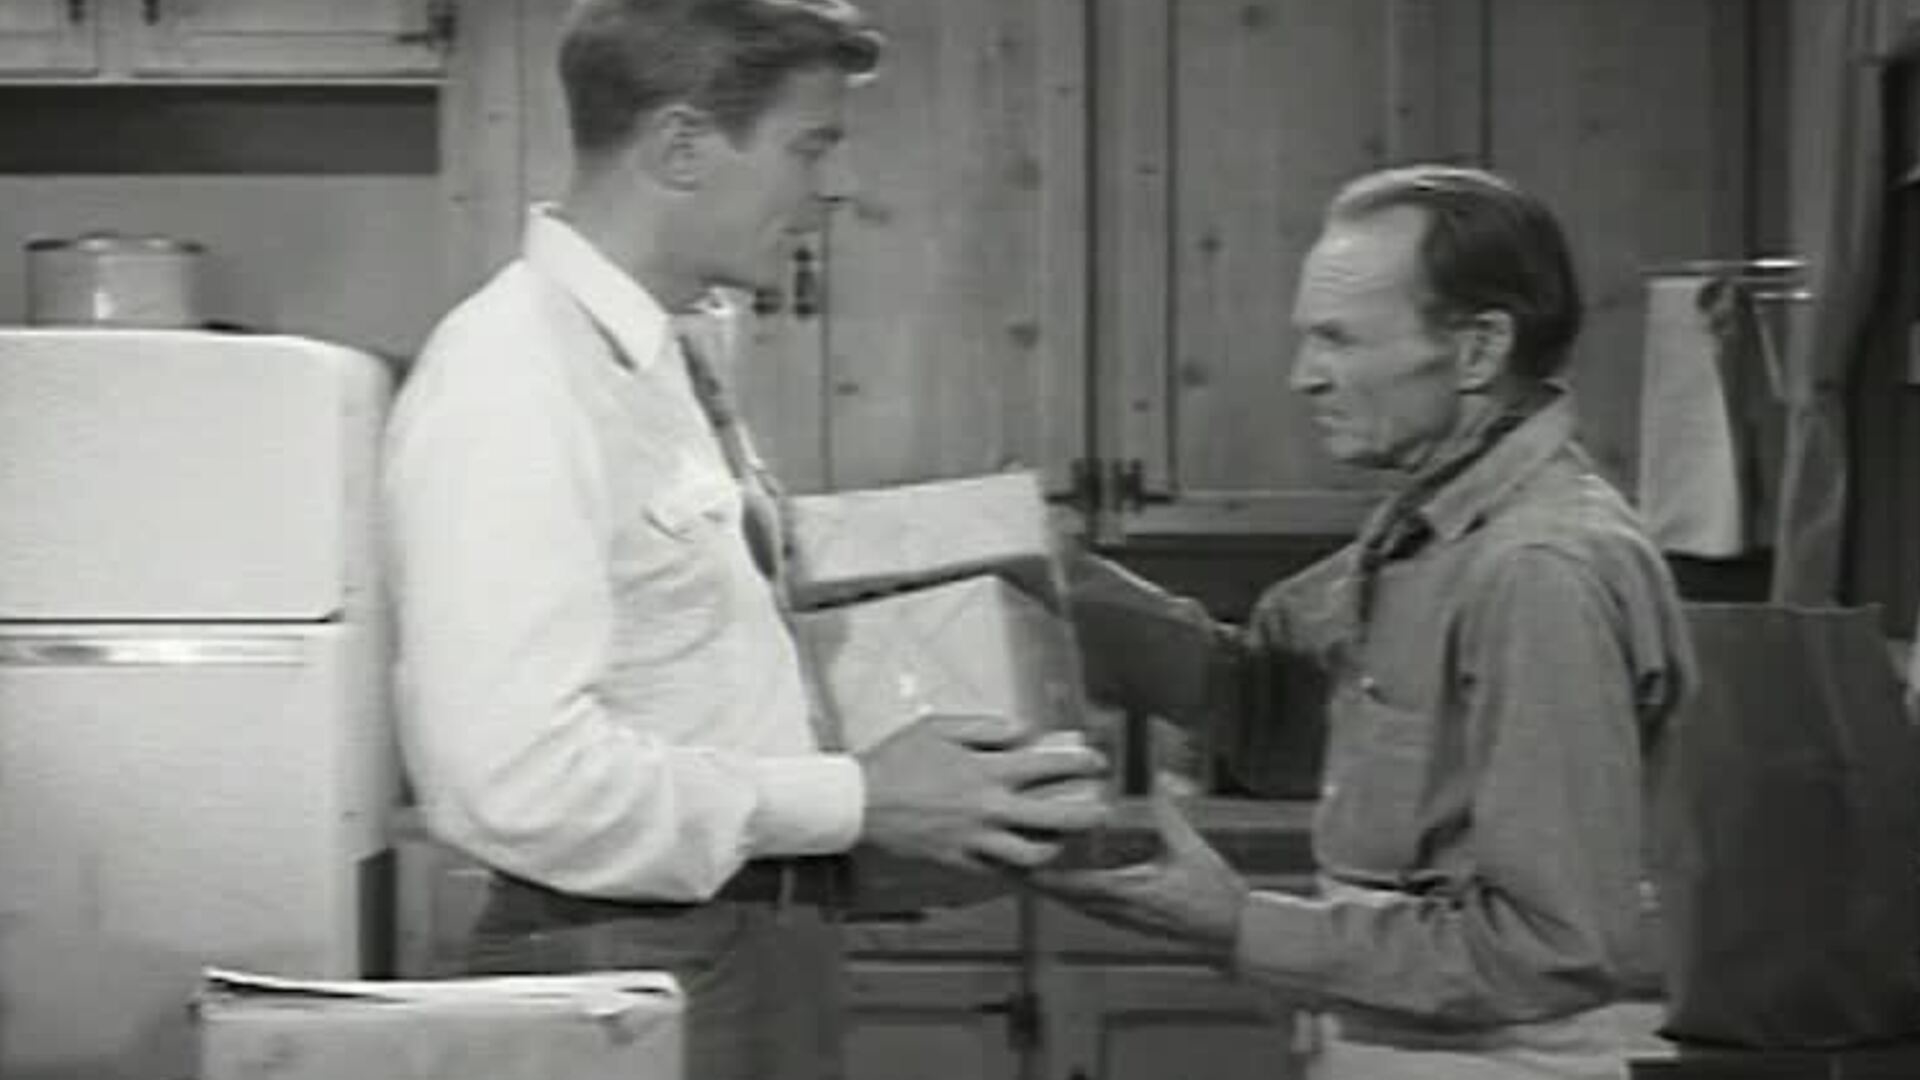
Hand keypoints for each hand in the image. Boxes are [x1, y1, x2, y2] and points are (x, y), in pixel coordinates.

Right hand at [856, 714, 1112, 871]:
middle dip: (1089, 814)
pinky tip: (1025, 858)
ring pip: (1034, 854)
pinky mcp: (960, 862)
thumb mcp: (940, 727)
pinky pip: (1000, 870)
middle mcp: (989, 809)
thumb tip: (1024, 733)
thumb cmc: (896, 760)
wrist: (856, 803)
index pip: (1050, 766)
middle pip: (1057, 817)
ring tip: (1064, 840)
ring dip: (1056, 847)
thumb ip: (987, 729)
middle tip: (1103, 811)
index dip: (1082, 764)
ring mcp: (976, 840)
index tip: (1098, 763)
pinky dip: (1017, 865)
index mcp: (988, 770)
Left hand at [1032, 794, 1249, 960]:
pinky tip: (1059, 878)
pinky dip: (1067, 892)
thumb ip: (1168, 815)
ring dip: (1046, 886)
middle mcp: (1117, 910)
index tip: (1016, 859)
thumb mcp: (1191, 849)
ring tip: (1019, 865)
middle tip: (1002, 858)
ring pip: (1072, 903)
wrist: (1232, 933)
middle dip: (1031, 879)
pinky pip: (1086, 906)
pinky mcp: (1126, 919)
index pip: (1074, 884)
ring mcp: (1120, 918)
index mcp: (1128, 892)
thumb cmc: (1213, 895)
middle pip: (1062, 896)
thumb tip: (1154, 780)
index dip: (1042, 873)